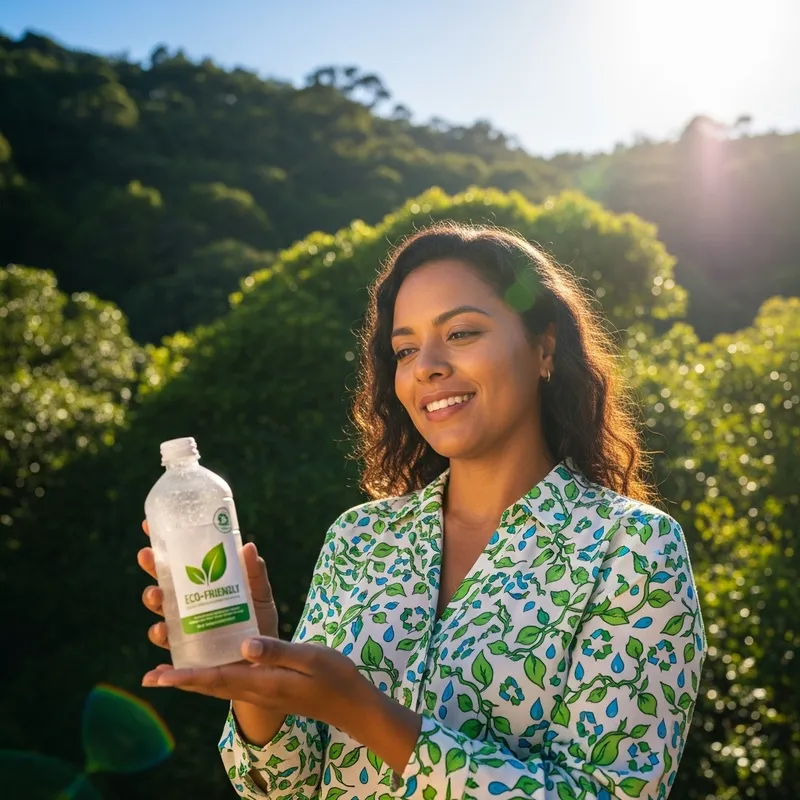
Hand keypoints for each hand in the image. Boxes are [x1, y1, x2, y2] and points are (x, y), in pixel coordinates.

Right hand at [137, 520, 279, 648]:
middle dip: (152, 570)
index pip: (178, 562)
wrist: (265, 660)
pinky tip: (160, 646)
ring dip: (153, 602)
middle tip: (147, 556)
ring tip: (157, 596)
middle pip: (163, 584)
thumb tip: (248, 545)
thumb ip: (255, 574)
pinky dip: (160, 662)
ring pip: (161, 614)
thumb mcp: (260, 594)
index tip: (148, 526)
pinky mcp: (189, 655)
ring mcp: (186, 629)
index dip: (162, 546)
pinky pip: (170, 655)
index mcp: (202, 585)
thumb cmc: (260, 621)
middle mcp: (189, 605)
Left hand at [141, 637, 373, 738]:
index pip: (218, 679)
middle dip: (178, 681)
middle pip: (209, 686)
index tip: (158, 677)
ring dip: (190, 680)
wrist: (351, 705)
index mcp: (264, 682)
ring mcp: (260, 693)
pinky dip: (209, 677)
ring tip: (166, 673)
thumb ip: (278, 651)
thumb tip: (245, 645)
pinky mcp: (265, 689)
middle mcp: (256, 691)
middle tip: (149, 678)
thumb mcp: (311, 657)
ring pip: (217, 686)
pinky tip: (206, 666)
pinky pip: (230, 684)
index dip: (186, 677)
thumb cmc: (335, 677)